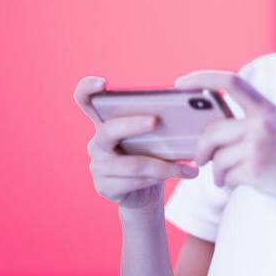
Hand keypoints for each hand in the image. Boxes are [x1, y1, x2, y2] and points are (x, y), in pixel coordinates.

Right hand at [73, 76, 199, 210]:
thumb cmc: (151, 155)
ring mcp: (97, 166)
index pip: (85, 100)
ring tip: (190, 165)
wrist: (144, 193)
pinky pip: (136, 182)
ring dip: (164, 165)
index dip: (87, 89)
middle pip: (110, 130)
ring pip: (133, 164)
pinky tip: (182, 173)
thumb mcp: (154, 137)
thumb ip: (158, 122)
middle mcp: (97, 142)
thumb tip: (186, 113)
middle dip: (134, 124)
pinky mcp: (104, 187)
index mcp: (105, 122)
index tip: (102, 82)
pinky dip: (162, 178)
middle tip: (156, 121)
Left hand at [174, 70, 275, 213]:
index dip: (202, 78)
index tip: (181, 83)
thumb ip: (252, 127)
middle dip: (201, 148)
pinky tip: (238, 185)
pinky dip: (228, 184)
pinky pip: (226, 177)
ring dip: (216, 172)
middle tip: (199, 159)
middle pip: (212, 131)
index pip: (230, 82)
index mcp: (268, 109)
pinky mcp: (255, 170)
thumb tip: (211, 137)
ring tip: (223, 179)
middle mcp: (261, 123)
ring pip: (217, 159)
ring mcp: (257, 146)